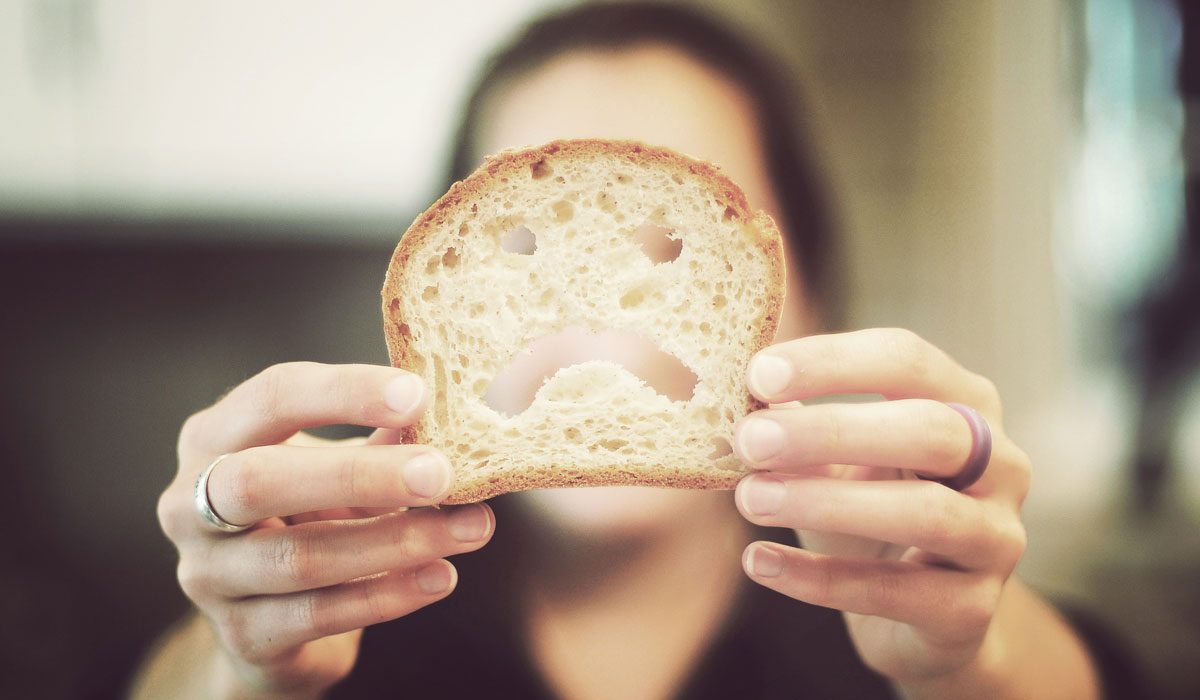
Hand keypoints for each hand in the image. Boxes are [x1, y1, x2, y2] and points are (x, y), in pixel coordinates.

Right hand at [156, 362, 493, 696]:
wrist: (274, 623)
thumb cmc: (312, 516)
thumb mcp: (339, 467)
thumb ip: (384, 438)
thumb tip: (457, 412)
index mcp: (215, 437)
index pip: (272, 397)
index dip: (344, 393)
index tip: (418, 395)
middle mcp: (189, 503)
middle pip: (260, 481)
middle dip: (359, 475)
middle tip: (442, 473)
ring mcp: (208, 575)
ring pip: (299, 557)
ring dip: (396, 541)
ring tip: (471, 528)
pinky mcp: (242, 636)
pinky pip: (318, 615)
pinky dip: (387, 594)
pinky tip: (441, 576)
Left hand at [732, 329, 1029, 683]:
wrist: (920, 616)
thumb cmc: (871, 510)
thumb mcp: (835, 460)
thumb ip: (795, 424)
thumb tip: (731, 396)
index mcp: (965, 403)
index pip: (907, 360)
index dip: (832, 363)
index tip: (758, 375)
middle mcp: (1000, 463)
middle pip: (929, 429)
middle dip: (831, 431)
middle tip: (750, 440)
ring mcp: (996, 537)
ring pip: (926, 512)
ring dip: (825, 503)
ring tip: (749, 499)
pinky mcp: (972, 608)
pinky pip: (896, 590)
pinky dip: (819, 577)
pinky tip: (759, 562)